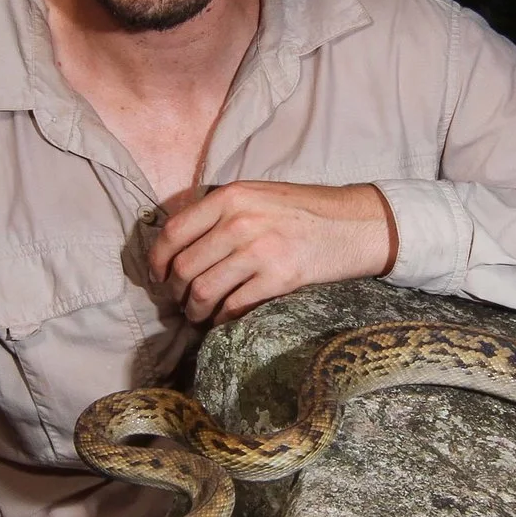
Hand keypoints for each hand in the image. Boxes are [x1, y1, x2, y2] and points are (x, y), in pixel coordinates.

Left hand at [149, 181, 398, 323]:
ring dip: (195, 311)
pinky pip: (234, 307)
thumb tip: (181, 244)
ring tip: (198, 316)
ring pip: (204, 291)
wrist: (357, 223)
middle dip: (175, 292)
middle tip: (179, 302)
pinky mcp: (279, 278)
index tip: (158, 276)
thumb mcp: (260, 195)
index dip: (158, 260)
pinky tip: (224, 321)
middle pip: (185, 267)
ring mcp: (259, 250)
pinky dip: (222, 320)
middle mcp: (240, 221)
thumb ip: (222, 211)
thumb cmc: (307, 211)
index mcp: (231, 196)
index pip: (174, 232)